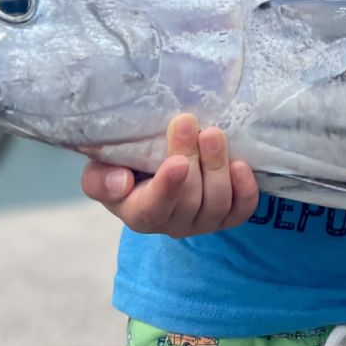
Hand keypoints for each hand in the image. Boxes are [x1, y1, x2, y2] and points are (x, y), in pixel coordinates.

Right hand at [79, 114, 258, 236]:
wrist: (151, 168)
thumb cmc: (124, 166)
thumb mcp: (101, 170)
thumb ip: (100, 180)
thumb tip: (121, 182)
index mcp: (138, 213)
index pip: (153, 210)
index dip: (167, 188)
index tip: (177, 162)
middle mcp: (172, 224)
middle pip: (190, 201)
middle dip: (193, 159)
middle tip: (189, 122)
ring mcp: (202, 221)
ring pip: (216, 203)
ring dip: (217, 166)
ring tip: (214, 133)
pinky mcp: (227, 214)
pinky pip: (240, 211)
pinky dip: (245, 190)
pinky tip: (240, 164)